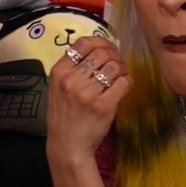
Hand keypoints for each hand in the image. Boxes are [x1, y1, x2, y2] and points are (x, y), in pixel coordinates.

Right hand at [46, 36, 131, 165]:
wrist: (68, 144)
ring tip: (119, 76)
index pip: (82, 43)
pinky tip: (123, 87)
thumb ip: (72, 69)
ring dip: (122, 68)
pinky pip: (124, 82)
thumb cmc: (64, 115)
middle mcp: (72, 79)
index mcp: (59, 72)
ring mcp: (88, 93)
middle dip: (115, 55)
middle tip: (117, 64)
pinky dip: (127, 81)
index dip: (100, 41)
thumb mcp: (58, 87)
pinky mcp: (104, 105)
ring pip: (115, 66)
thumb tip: (98, 49)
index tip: (107, 49)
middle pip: (102, 52)